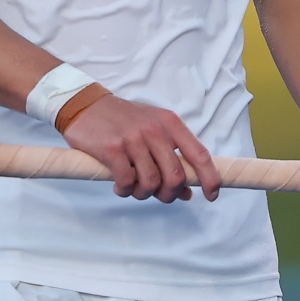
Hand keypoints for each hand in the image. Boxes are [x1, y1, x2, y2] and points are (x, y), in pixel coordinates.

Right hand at [62, 94, 221, 202]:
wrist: (87, 105)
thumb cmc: (123, 120)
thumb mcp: (153, 129)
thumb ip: (172, 157)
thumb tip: (187, 191)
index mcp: (170, 124)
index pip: (200, 154)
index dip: (210, 179)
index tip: (212, 195)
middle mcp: (155, 130)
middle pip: (175, 176)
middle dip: (169, 194)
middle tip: (159, 196)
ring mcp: (134, 139)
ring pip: (151, 182)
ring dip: (144, 194)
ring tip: (135, 189)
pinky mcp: (113, 148)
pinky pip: (126, 181)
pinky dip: (125, 191)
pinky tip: (120, 187)